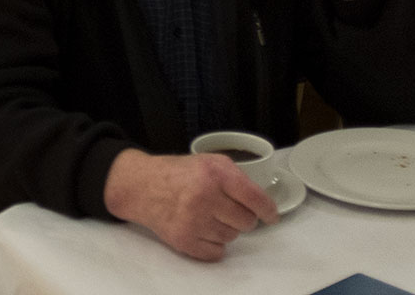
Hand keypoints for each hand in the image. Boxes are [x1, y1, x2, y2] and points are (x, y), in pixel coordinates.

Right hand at [102, 148, 277, 261]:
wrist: (143, 186)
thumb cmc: (179, 174)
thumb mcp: (210, 162)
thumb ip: (237, 178)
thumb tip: (262, 202)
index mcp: (215, 174)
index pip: (254, 198)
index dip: (268, 210)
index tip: (271, 216)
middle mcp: (205, 197)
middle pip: (246, 222)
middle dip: (242, 217)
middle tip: (227, 209)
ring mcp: (194, 221)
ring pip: (232, 237)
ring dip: (226, 229)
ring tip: (208, 215)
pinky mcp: (184, 240)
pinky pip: (217, 252)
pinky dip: (213, 243)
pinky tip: (201, 228)